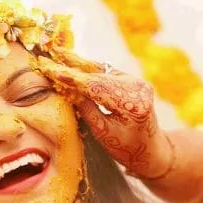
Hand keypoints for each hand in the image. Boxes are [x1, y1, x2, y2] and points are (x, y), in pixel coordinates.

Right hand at [35, 49, 173, 178]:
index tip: (53, 71)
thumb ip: (88, 111)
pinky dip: (89, 69)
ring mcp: (136, 81)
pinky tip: (73, 61)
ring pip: (102, 70)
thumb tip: (68, 90)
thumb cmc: (127, 149)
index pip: (96, 87)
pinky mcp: (131, 80)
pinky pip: (106, 73)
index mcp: (132, 104)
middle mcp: (137, 87)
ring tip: (58, 53)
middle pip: (98, 74)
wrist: (151, 149)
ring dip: (79, 63)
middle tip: (50, 56)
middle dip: (72, 66)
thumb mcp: (104, 134)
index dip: (72, 78)